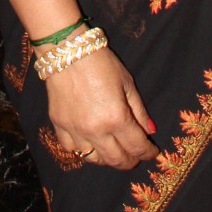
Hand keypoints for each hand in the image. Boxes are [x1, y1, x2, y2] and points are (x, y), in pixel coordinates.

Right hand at [46, 46, 157, 170]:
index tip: (152, 152)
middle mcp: (96, 129)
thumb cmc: (101, 63)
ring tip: (113, 151)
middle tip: (135, 156)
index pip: (137, 147)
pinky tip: (90, 144)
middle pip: (117, 159)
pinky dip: (83, 151)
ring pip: (93, 159)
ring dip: (107, 159)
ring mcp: (75, 129)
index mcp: (117, 118)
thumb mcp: (127, 83)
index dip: (148, 153)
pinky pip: (72, 149)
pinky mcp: (59, 124)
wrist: (67, 50)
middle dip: (130, 161)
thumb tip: (150, 132)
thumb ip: (139, 111)